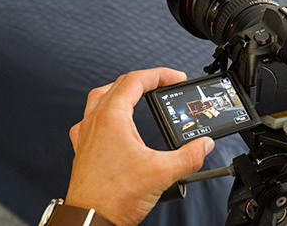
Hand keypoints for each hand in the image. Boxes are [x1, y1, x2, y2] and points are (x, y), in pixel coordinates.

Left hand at [65, 68, 214, 225]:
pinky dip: (106, 115)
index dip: (160, 75)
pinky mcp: (82, 150)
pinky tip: (116, 126)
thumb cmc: (112, 198)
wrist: (90, 220)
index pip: (136, 80)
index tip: (176, 79)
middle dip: (144, 81)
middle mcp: (94, 122)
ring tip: (139, 96)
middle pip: (118, 85)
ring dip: (122, 92)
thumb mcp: (161, 173)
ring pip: (101, 99)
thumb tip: (203, 146)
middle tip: (163, 85)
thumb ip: (189, 157)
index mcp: (111, 117)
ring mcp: (85, 135)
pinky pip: (91, 120)